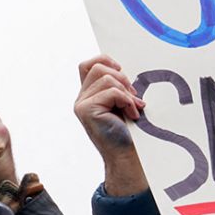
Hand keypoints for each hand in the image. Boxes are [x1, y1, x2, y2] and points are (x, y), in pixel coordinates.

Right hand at [73, 54, 148, 195]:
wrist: (125, 155)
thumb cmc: (126, 131)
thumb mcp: (121, 103)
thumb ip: (116, 87)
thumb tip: (122, 70)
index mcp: (88, 96)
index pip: (88, 65)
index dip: (104, 60)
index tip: (122, 69)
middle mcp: (81, 99)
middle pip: (97, 67)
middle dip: (120, 77)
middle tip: (132, 96)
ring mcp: (81, 105)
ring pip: (106, 78)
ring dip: (125, 92)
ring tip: (133, 108)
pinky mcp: (86, 110)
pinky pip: (112, 92)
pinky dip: (127, 101)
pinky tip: (132, 114)